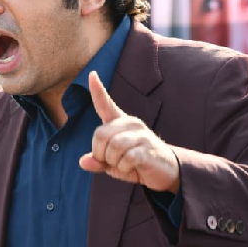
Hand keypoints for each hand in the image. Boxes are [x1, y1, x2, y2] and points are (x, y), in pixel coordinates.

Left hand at [79, 71, 180, 192]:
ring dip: (113, 162)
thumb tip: (82, 162)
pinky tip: (132, 168)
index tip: (92, 74)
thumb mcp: (112, 164)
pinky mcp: (148, 149)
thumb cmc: (135, 163)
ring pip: (112, 147)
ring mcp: (141, 135)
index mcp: (120, 122)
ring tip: (123, 164)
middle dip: (99, 153)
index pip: (105, 103)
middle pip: (100, 134)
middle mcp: (131, 123)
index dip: (97, 90)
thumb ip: (97, 161)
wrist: (165, 172)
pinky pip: (126, 158)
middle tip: (109, 161)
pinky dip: (124, 168)